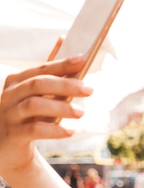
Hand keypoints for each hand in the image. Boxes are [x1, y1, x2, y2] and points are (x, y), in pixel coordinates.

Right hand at [0, 56, 92, 175]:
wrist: (9, 148)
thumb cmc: (28, 116)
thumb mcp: (38, 93)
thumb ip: (51, 71)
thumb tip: (64, 39)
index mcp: (17, 81)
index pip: (41, 69)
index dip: (62, 64)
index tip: (83, 59)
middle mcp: (10, 95)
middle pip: (38, 84)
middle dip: (66, 85)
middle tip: (90, 89)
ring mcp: (10, 114)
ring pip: (34, 105)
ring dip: (62, 107)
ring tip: (82, 113)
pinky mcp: (14, 134)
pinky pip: (34, 129)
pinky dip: (55, 130)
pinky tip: (70, 131)